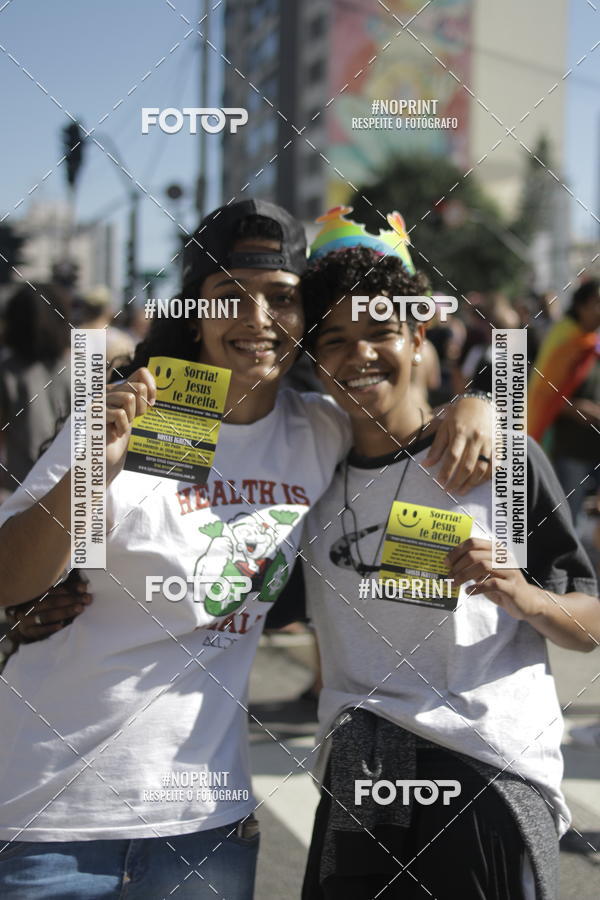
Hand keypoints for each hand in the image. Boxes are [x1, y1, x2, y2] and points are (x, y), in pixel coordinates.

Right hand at [5, 572, 92, 642]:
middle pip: (52, 602)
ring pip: (47, 615)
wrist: (22, 625)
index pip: (54, 589)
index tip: (84, 589)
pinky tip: (60, 626)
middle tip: (86, 599)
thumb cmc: (43, 609)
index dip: (70, 588)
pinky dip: (50, 628)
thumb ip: (67, 592)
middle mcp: (31, 605)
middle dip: (71, 600)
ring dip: (64, 612)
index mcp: (36, 594)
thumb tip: (83, 588)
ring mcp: (28, 618)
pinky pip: (39, 630)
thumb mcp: (52, 599)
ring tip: (79, 609)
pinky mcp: (28, 631)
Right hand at [106, 367, 155, 482]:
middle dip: (141, 407)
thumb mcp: (136, 415)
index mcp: (121, 388)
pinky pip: (119, 414)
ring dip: (130, 417)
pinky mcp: (95, 413)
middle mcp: (110, 390)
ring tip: (121, 426)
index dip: (152, 387)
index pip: (142, 373)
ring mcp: (101, 400)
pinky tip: (115, 433)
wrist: (105, 459)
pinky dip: (122, 427)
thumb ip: (144, 400)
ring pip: (129, 398)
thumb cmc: (123, 438)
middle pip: (138, 387)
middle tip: (133, 419)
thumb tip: (164, 384)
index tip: (151, 404)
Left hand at [423, 397, 491, 493]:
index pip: (453, 456)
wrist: (481, 401)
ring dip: (471, 483)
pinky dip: (487, 477)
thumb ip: (437, 446)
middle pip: (467, 465)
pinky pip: (494, 465)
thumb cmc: (459, 413)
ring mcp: (489, 442)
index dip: (446, 472)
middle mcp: (476, 438)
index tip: (440, 482)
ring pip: (482, 468)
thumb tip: (426, 465)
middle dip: (457, 481)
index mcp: (460, 432)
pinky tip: (478, 483)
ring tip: (461, 490)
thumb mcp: (445, 426)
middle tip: (449, 490)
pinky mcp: (497, 445)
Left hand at [446, 538, 545, 619]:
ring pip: (483, 566)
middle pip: (475, 554)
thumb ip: (473, 567)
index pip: (473, 542)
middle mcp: (504, 557)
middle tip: (449, 576)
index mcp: (497, 550)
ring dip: (464, 575)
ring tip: (455, 583)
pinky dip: (477, 588)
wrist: (528, 603)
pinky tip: (469, 592)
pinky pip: (493, 583)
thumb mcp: (487, 574)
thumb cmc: (503, 586)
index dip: (457, 551)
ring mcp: (510, 571)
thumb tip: (450, 565)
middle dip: (458, 566)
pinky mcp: (513, 587)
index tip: (446, 562)